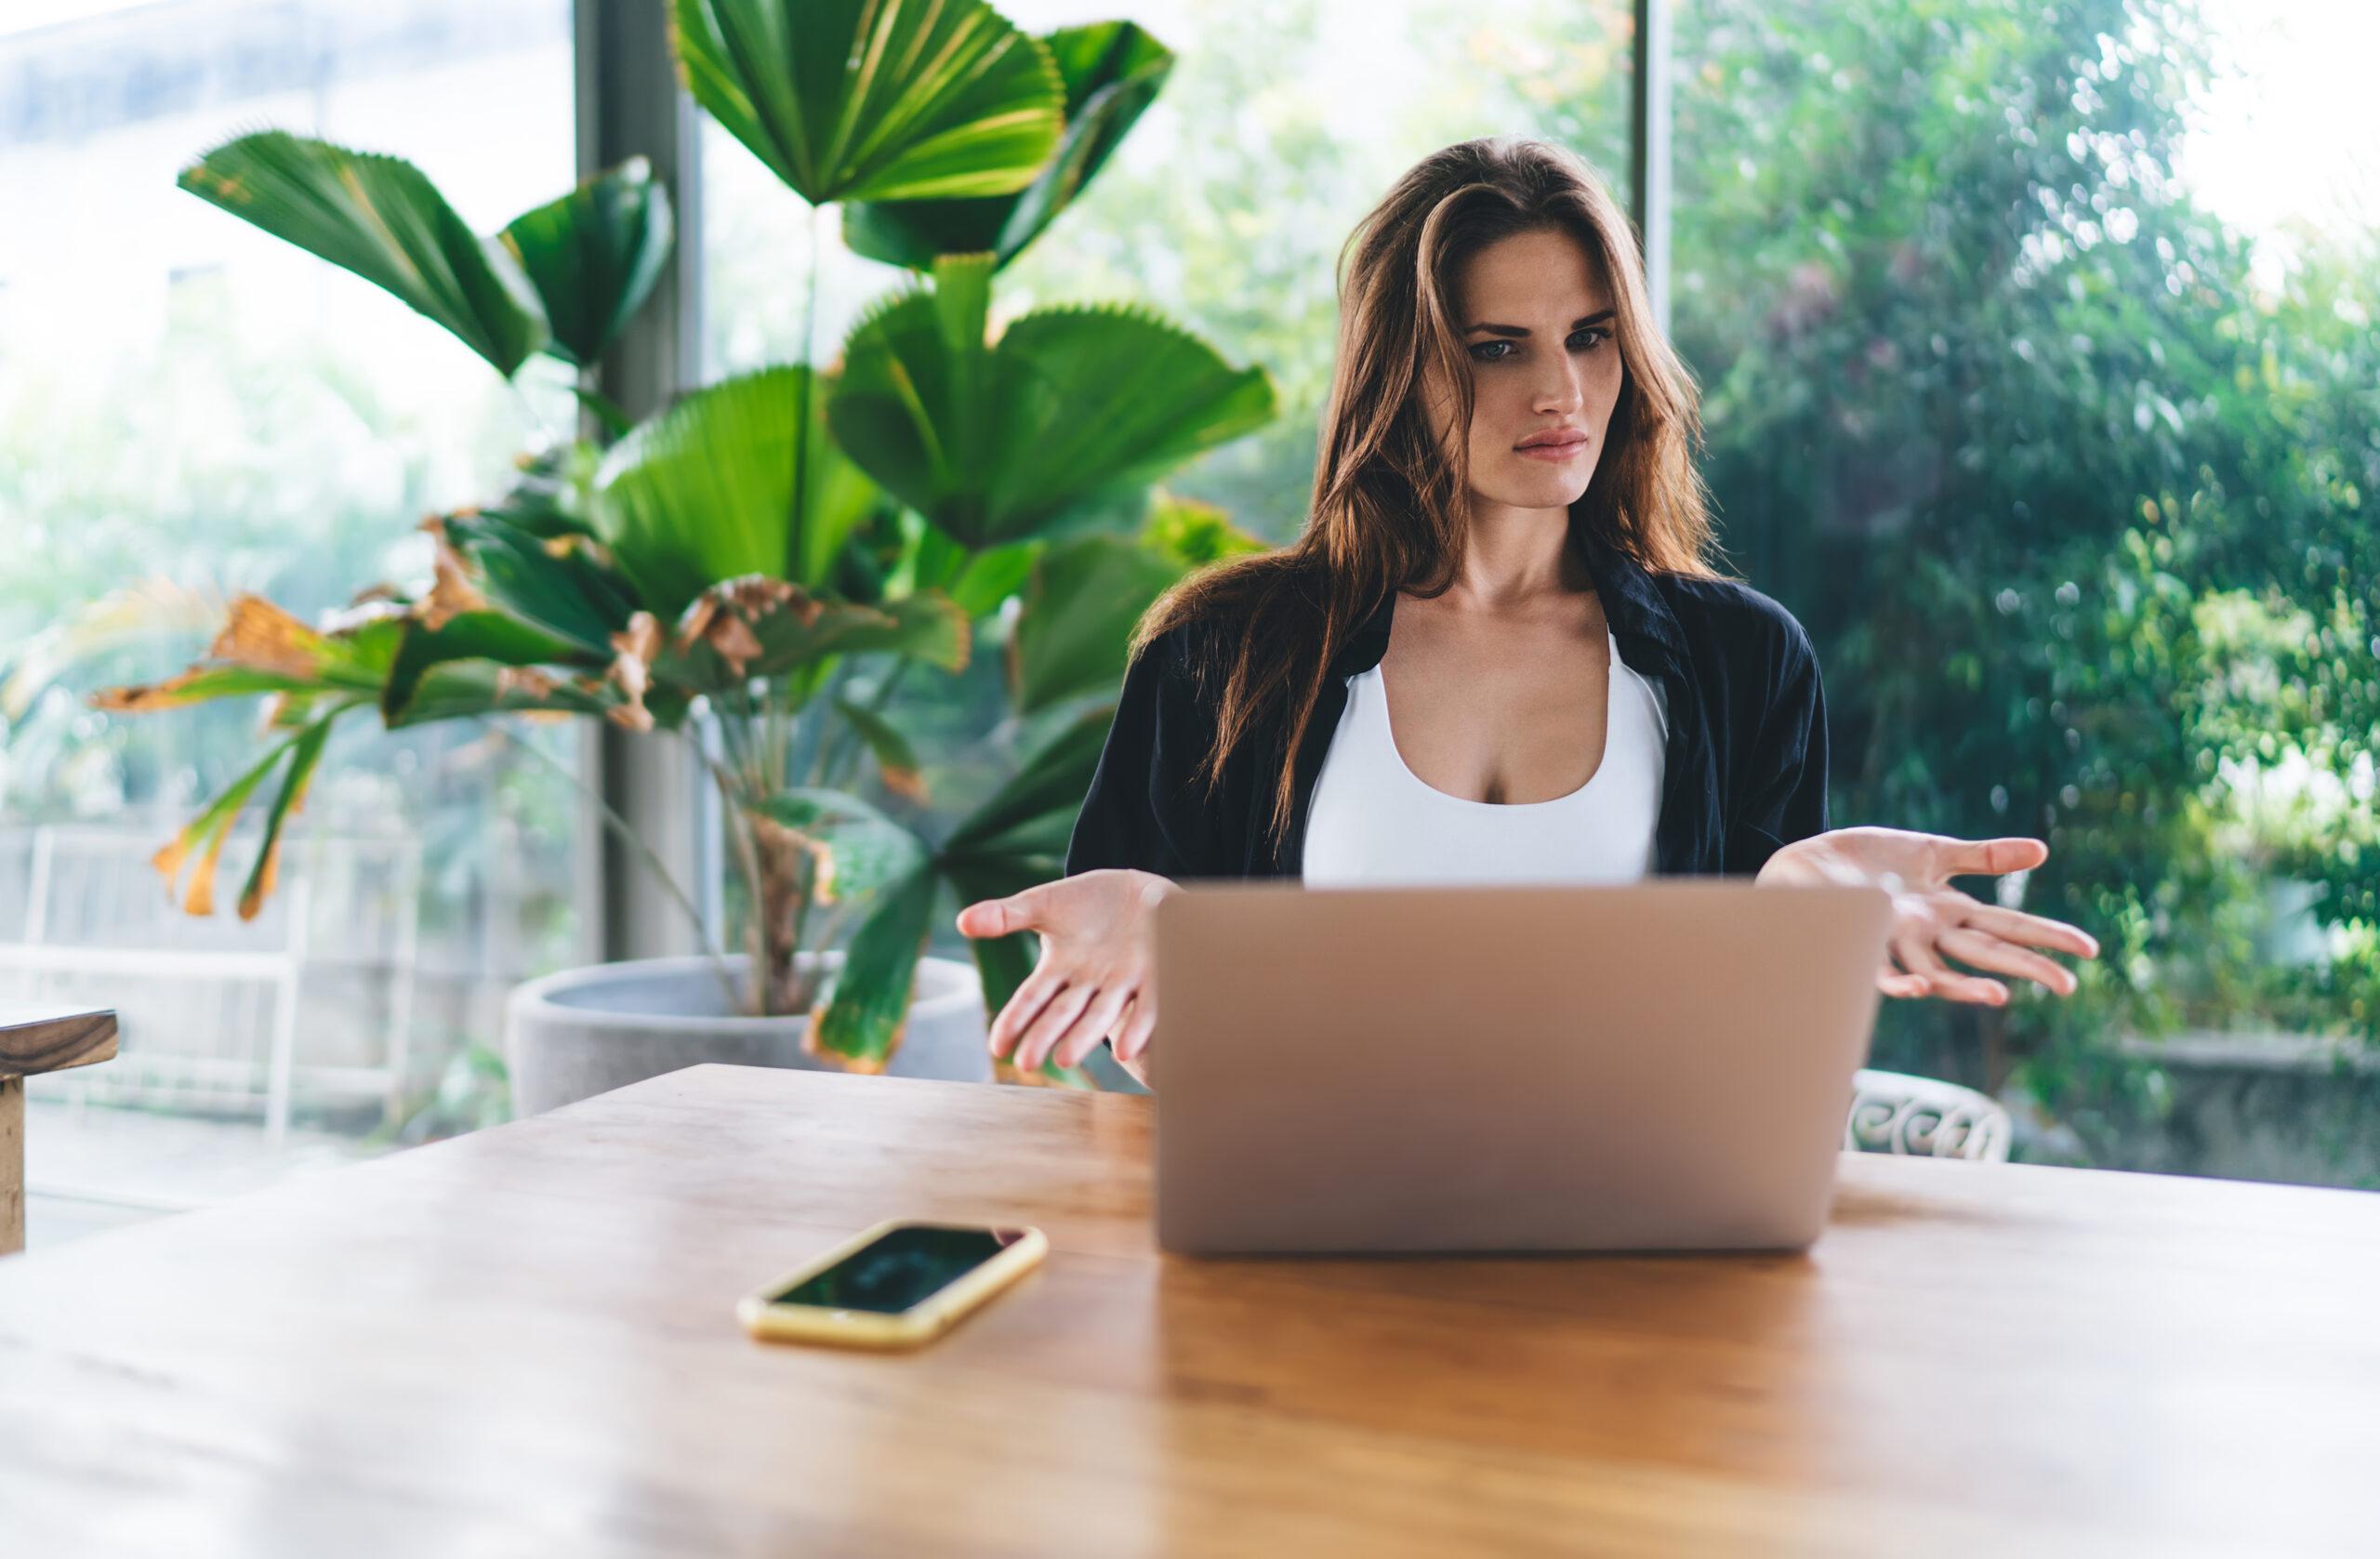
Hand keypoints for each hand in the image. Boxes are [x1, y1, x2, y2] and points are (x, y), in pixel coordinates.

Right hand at [955, 869, 1175, 1078]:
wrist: (1143, 891)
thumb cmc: (1090, 902)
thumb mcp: (1044, 903)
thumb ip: (1005, 915)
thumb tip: (961, 921)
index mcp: (1060, 969)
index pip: (1031, 999)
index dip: (1014, 1021)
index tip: (997, 1048)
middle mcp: (1089, 983)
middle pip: (1063, 1013)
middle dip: (1045, 1036)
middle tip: (1027, 1063)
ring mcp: (1121, 982)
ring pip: (1100, 1014)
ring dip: (1083, 1036)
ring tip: (1066, 1059)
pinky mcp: (1155, 975)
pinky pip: (1146, 1005)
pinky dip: (1136, 1026)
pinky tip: (1126, 1049)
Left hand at [1754, 827, 2098, 1005]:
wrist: (1808, 863)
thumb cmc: (1870, 859)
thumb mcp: (1934, 853)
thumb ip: (1984, 856)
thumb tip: (2043, 852)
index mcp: (1950, 910)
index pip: (2009, 925)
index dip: (2047, 937)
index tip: (2089, 950)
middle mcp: (1929, 931)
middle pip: (1984, 952)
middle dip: (2025, 968)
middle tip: (2066, 986)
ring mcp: (1894, 939)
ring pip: (1936, 971)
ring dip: (1964, 987)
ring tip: (1999, 997)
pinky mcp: (1858, 938)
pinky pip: (1878, 968)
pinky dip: (1897, 980)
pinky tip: (1918, 988)